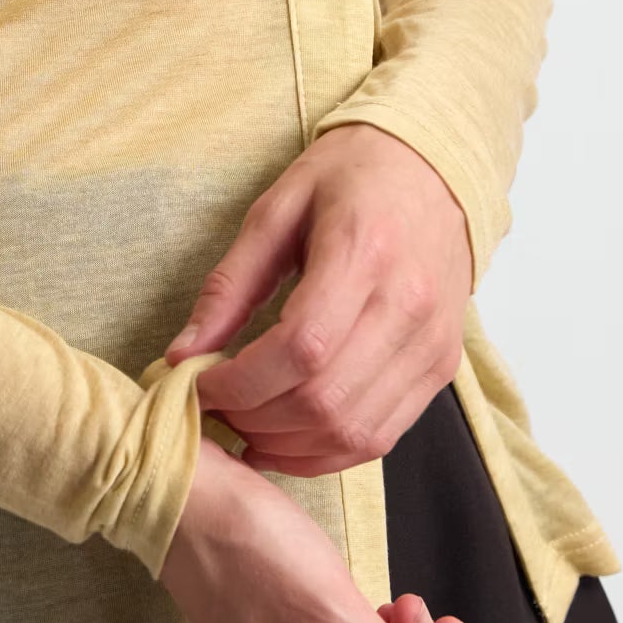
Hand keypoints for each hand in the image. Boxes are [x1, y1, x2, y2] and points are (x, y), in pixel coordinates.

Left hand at [163, 123, 470, 474]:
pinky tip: (288, 438)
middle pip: (325, 400)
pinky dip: (328, 452)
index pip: (300, 349)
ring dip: (289, 446)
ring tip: (247, 427)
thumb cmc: (349, 179)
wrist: (433, 170)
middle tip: (217, 408)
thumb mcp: (276, 209)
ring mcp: (432, 344)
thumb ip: (230, 284)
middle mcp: (409, 305)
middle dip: (256, 419)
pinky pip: (382, 437)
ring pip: (354, 431)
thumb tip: (182, 353)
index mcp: (364, 251)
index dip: (241, 383)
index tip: (199, 384)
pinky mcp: (441, 367)